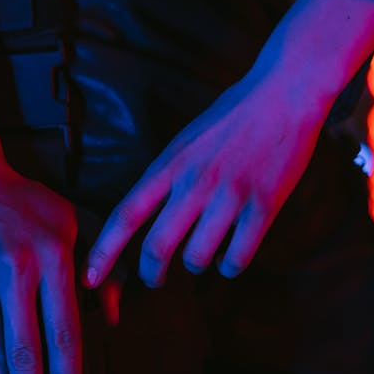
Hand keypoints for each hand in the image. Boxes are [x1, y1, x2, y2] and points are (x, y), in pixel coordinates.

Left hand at [83, 71, 327, 288]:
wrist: (283, 94)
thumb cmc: (234, 115)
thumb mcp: (188, 140)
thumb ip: (169, 176)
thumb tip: (151, 216)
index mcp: (171, 163)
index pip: (126, 214)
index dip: (104, 251)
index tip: (90, 277)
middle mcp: (195, 182)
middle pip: (157, 246)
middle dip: (151, 273)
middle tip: (154, 279)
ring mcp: (230, 195)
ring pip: (197, 257)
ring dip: (195, 266)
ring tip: (200, 259)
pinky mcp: (263, 205)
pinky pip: (238, 256)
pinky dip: (229, 267)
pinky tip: (229, 259)